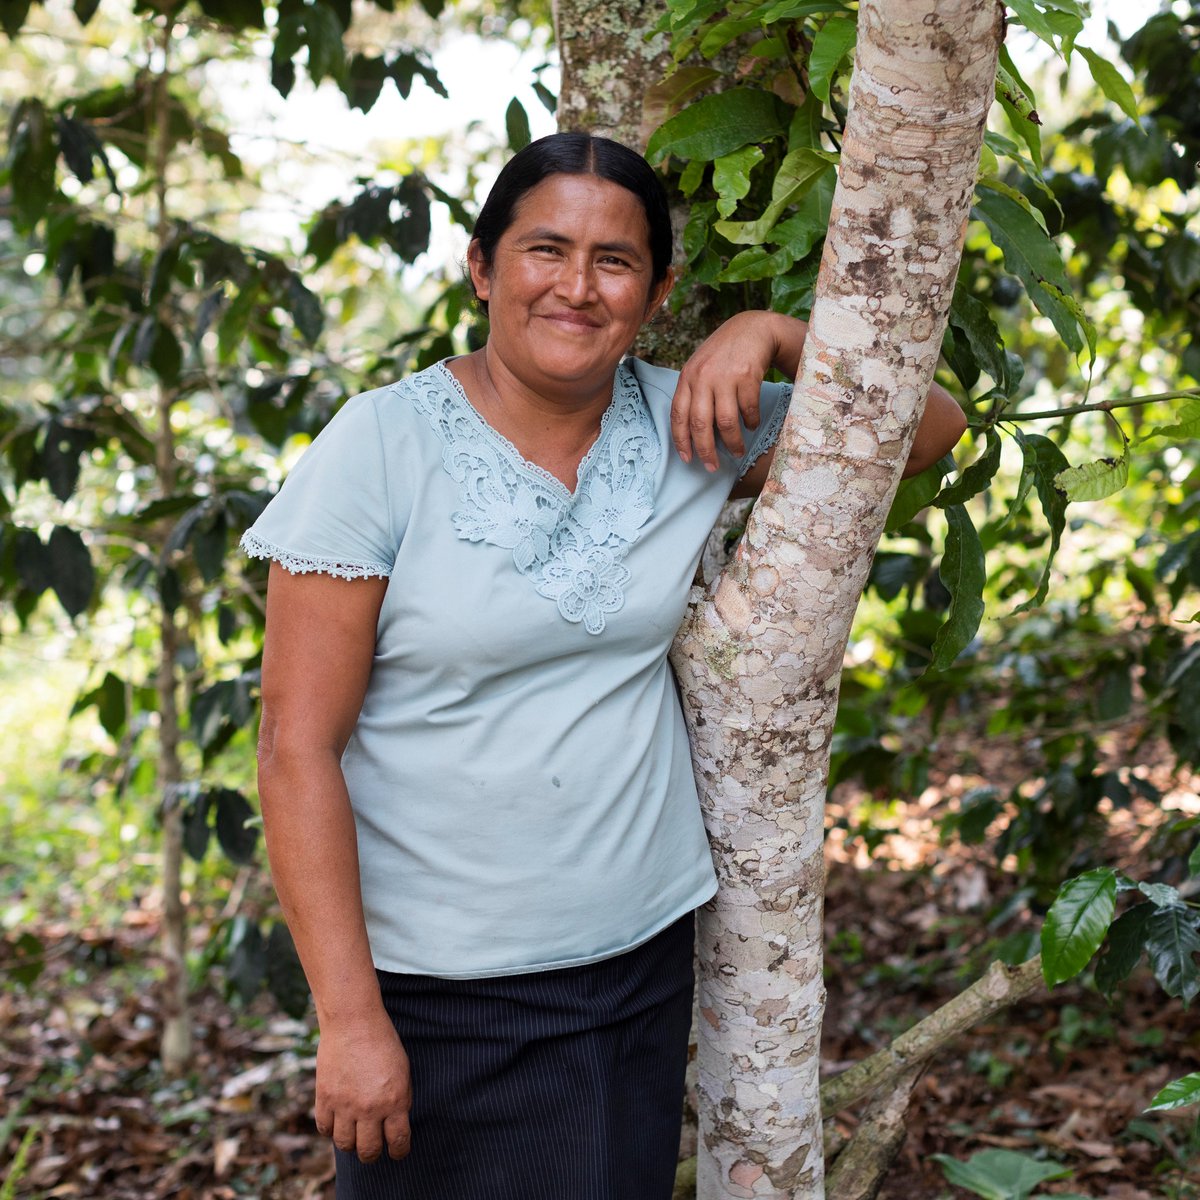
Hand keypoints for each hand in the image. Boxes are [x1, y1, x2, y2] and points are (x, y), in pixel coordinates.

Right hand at [314, 1008, 411, 1162]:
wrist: (353, 1021)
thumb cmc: (382, 1042)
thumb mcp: (403, 1071)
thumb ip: (399, 1099)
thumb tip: (393, 1123)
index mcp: (395, 1100)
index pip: (398, 1141)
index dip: (398, 1152)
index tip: (396, 1152)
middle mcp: (370, 1108)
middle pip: (368, 1150)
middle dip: (372, 1154)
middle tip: (372, 1149)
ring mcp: (345, 1105)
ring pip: (344, 1145)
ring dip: (350, 1144)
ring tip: (353, 1136)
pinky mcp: (325, 1098)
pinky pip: (325, 1128)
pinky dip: (330, 1129)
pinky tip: (337, 1121)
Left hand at [670, 311, 805, 471]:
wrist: (753, 328)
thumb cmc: (724, 353)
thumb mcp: (701, 367)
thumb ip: (694, 393)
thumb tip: (692, 433)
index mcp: (687, 377)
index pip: (678, 415)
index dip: (681, 440)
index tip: (687, 459)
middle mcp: (703, 377)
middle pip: (700, 423)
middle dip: (706, 450)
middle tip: (712, 466)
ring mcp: (725, 376)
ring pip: (725, 421)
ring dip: (732, 442)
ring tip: (737, 452)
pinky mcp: (747, 376)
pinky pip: (748, 409)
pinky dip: (751, 422)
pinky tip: (752, 425)